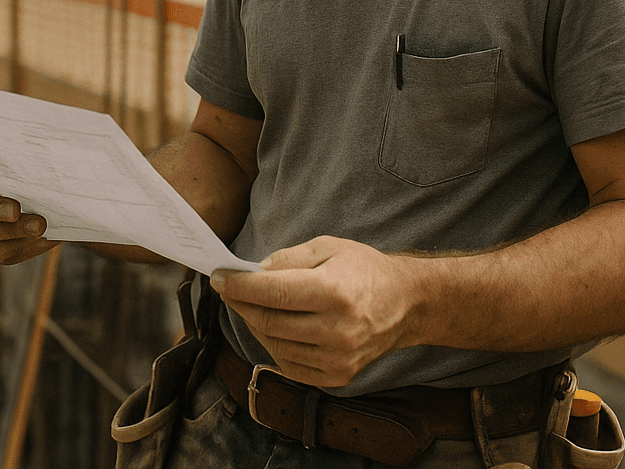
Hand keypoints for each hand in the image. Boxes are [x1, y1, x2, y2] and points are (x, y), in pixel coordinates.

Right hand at [0, 148, 57, 265]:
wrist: (25, 190)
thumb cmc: (14, 164)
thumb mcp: (9, 150)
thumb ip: (11, 148)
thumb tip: (33, 152)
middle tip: (16, 210)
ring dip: (14, 232)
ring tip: (40, 226)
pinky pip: (2, 253)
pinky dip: (26, 246)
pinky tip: (47, 238)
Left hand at [212, 236, 414, 388]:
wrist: (406, 304)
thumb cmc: (364, 270)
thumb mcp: (328, 247)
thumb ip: (288, 259)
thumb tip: (253, 272)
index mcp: (334, 292)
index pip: (273, 292)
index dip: (240, 285)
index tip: (219, 277)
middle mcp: (336, 330)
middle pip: (269, 320)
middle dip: (241, 303)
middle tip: (228, 289)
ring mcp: (337, 358)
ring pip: (274, 345)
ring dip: (256, 324)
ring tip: (253, 305)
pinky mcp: (337, 377)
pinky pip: (289, 364)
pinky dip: (274, 345)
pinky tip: (274, 327)